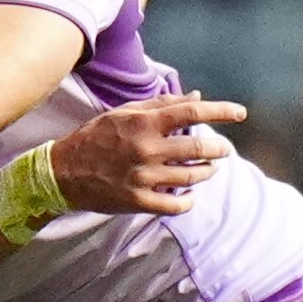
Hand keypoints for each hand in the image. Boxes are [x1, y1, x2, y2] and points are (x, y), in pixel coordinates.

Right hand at [49, 92, 245, 215]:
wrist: (62, 172)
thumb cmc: (94, 137)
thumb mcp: (123, 113)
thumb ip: (161, 105)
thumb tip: (198, 97)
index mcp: (143, 123)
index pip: (192, 112)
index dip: (221, 111)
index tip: (240, 113)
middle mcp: (146, 149)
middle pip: (199, 147)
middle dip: (218, 148)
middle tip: (222, 149)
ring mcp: (143, 178)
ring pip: (192, 176)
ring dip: (206, 171)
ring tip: (208, 167)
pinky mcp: (138, 201)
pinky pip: (176, 205)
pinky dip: (188, 200)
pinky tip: (189, 194)